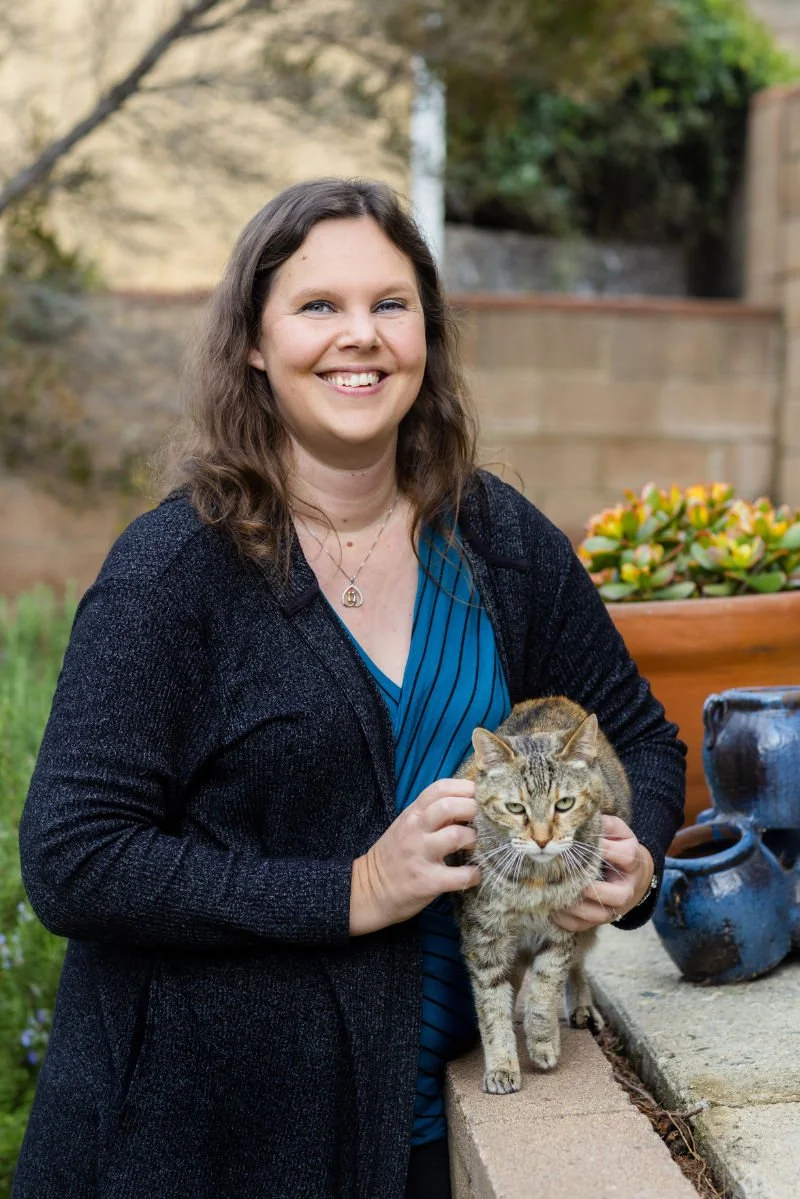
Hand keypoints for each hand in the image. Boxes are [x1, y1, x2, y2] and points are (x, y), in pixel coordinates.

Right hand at [350, 778, 479, 934]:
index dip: (465, 788)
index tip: (480, 796)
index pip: (440, 788)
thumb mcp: (407, 826)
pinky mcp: (427, 882)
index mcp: (412, 814)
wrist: (368, 891)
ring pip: (457, 836)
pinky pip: (460, 875)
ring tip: (474, 848)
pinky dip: (474, 874)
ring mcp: (420, 855)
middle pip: (450, 806)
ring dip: (474, 840)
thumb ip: (432, 814)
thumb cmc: (394, 856)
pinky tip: (474, 874)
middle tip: (483, 821)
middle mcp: (415, 830)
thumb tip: (467, 805)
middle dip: (474, 810)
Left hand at [550, 815, 654, 932]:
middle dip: (588, 887)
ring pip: (598, 914)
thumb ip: (605, 824)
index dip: (602, 850)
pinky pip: (584, 926)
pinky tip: (550, 909)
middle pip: (615, 894)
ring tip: (551, 896)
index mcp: (632, 860)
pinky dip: (566, 920)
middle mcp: (627, 887)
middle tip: (564, 877)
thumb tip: (583, 818)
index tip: (577, 844)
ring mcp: (617, 907)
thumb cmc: (619, 848)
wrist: (634, 875)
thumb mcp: (617, 831)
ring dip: (573, 907)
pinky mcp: (603, 919)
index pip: (623, 856)